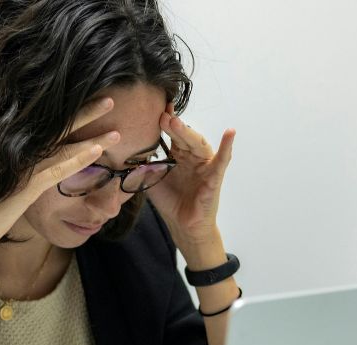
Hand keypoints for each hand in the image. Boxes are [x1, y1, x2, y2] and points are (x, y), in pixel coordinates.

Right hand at [0, 97, 121, 257]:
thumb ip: (18, 171)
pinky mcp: (26, 187)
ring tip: (117, 131)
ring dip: (92, 138)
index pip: (49, 127)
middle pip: (58, 128)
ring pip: (64, 147)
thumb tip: (32, 165)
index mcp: (15, 151)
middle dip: (86, 113)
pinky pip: (58, 170)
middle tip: (110, 99)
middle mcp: (19, 153)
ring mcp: (23, 168)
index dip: (71, 114)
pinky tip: (98, 152)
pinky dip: (79, 159)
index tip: (91, 102)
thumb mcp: (3, 184)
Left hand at [146, 103, 235, 248]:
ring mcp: (204, 165)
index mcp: (178, 155)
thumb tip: (126, 150)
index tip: (155, 108)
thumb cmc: (170, 202)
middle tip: (161, 115)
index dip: (164, 121)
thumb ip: (141, 165)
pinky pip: (222, 159)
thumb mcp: (150, 180)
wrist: (182, 225)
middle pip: (183, 136)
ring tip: (175, 122)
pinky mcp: (215, 176)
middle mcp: (192, 156)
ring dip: (187, 132)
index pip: (171, 134)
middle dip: (172, 125)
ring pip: (198, 143)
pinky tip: (230, 132)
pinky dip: (227, 146)